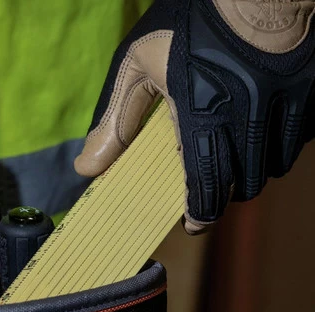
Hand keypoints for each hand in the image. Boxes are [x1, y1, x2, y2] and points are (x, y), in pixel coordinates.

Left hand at [75, 0, 314, 233]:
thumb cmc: (192, 18)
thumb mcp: (137, 64)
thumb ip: (114, 121)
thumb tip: (87, 169)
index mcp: (200, 114)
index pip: (203, 185)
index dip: (200, 214)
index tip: (193, 224)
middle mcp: (244, 119)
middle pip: (241, 185)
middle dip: (223, 197)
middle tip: (208, 194)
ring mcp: (281, 107)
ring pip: (270, 169)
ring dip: (249, 176)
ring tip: (231, 166)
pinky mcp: (307, 95)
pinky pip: (294, 143)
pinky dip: (276, 151)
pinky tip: (260, 139)